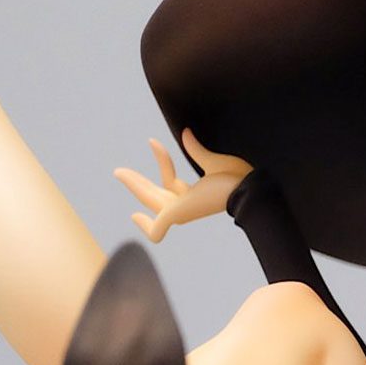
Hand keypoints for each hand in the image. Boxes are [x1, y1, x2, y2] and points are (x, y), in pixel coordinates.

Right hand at [114, 130, 253, 242]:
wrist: (247, 188)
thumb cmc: (239, 179)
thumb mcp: (213, 162)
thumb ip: (196, 149)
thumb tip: (185, 133)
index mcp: (194, 196)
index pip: (170, 181)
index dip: (162, 161)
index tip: (154, 142)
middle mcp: (185, 205)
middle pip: (153, 195)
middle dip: (136, 183)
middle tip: (118, 171)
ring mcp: (180, 211)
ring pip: (150, 202)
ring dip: (134, 186)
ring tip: (119, 172)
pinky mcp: (176, 215)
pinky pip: (158, 231)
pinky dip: (147, 227)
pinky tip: (134, 216)